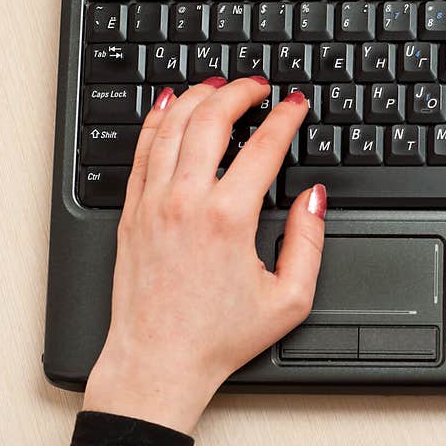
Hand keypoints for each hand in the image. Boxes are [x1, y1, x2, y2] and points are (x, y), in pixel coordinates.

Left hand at [83, 77, 324, 434]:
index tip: (295, 105)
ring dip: (198, 96)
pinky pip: (142, 150)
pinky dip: (158, 120)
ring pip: (172, 126)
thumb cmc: (219, 336)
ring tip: (218, 84)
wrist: (158, 362)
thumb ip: (309, 241)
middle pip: (212, 120)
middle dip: (239, 91)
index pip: (264, 147)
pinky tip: (170, 105)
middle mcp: (186, 202)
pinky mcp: (131, 213)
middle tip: (258, 85)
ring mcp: (152, 204)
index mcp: (229, 219)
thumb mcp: (289, 298)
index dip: (286, 118)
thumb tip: (313, 198)